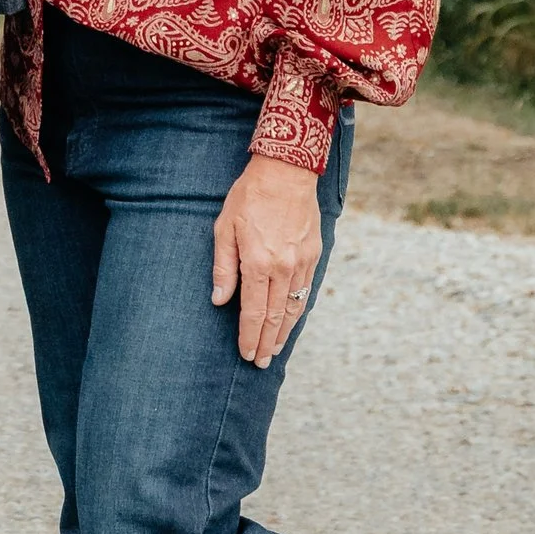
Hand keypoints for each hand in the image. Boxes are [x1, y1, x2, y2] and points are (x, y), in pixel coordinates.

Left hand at [211, 155, 323, 369]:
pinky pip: (306, 291)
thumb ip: (224, 267)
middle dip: (267, 342)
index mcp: (258, 262)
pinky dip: (298, 310)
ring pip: (294, 308)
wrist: (287, 171)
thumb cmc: (249, 196)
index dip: (249, 336)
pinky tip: (291, 320)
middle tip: (261, 362)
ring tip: (275, 349)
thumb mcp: (225, 227)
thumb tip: (220, 300)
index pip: (254, 312)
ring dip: (284, 332)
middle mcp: (283, 268)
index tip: (246, 353)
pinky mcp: (314, 255)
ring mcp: (302, 263)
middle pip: (276, 316)